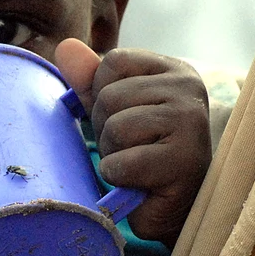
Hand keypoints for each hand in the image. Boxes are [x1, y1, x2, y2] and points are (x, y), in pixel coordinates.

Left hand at [55, 39, 210, 245]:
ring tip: (138, 165)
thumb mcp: (115, 111)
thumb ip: (90, 80)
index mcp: (175, 70)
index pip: (113, 62)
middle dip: (107, 130)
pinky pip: (122, 162)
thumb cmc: (144, 155)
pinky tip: (141, 182)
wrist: (173, 208)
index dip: (103, 95)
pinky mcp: (184, 160)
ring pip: (115, 127)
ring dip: (114, 154)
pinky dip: (119, 177)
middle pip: (110, 96)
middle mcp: (189, 89)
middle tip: (134, 150)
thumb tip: (64, 47)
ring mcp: (190, 122)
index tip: (127, 119)